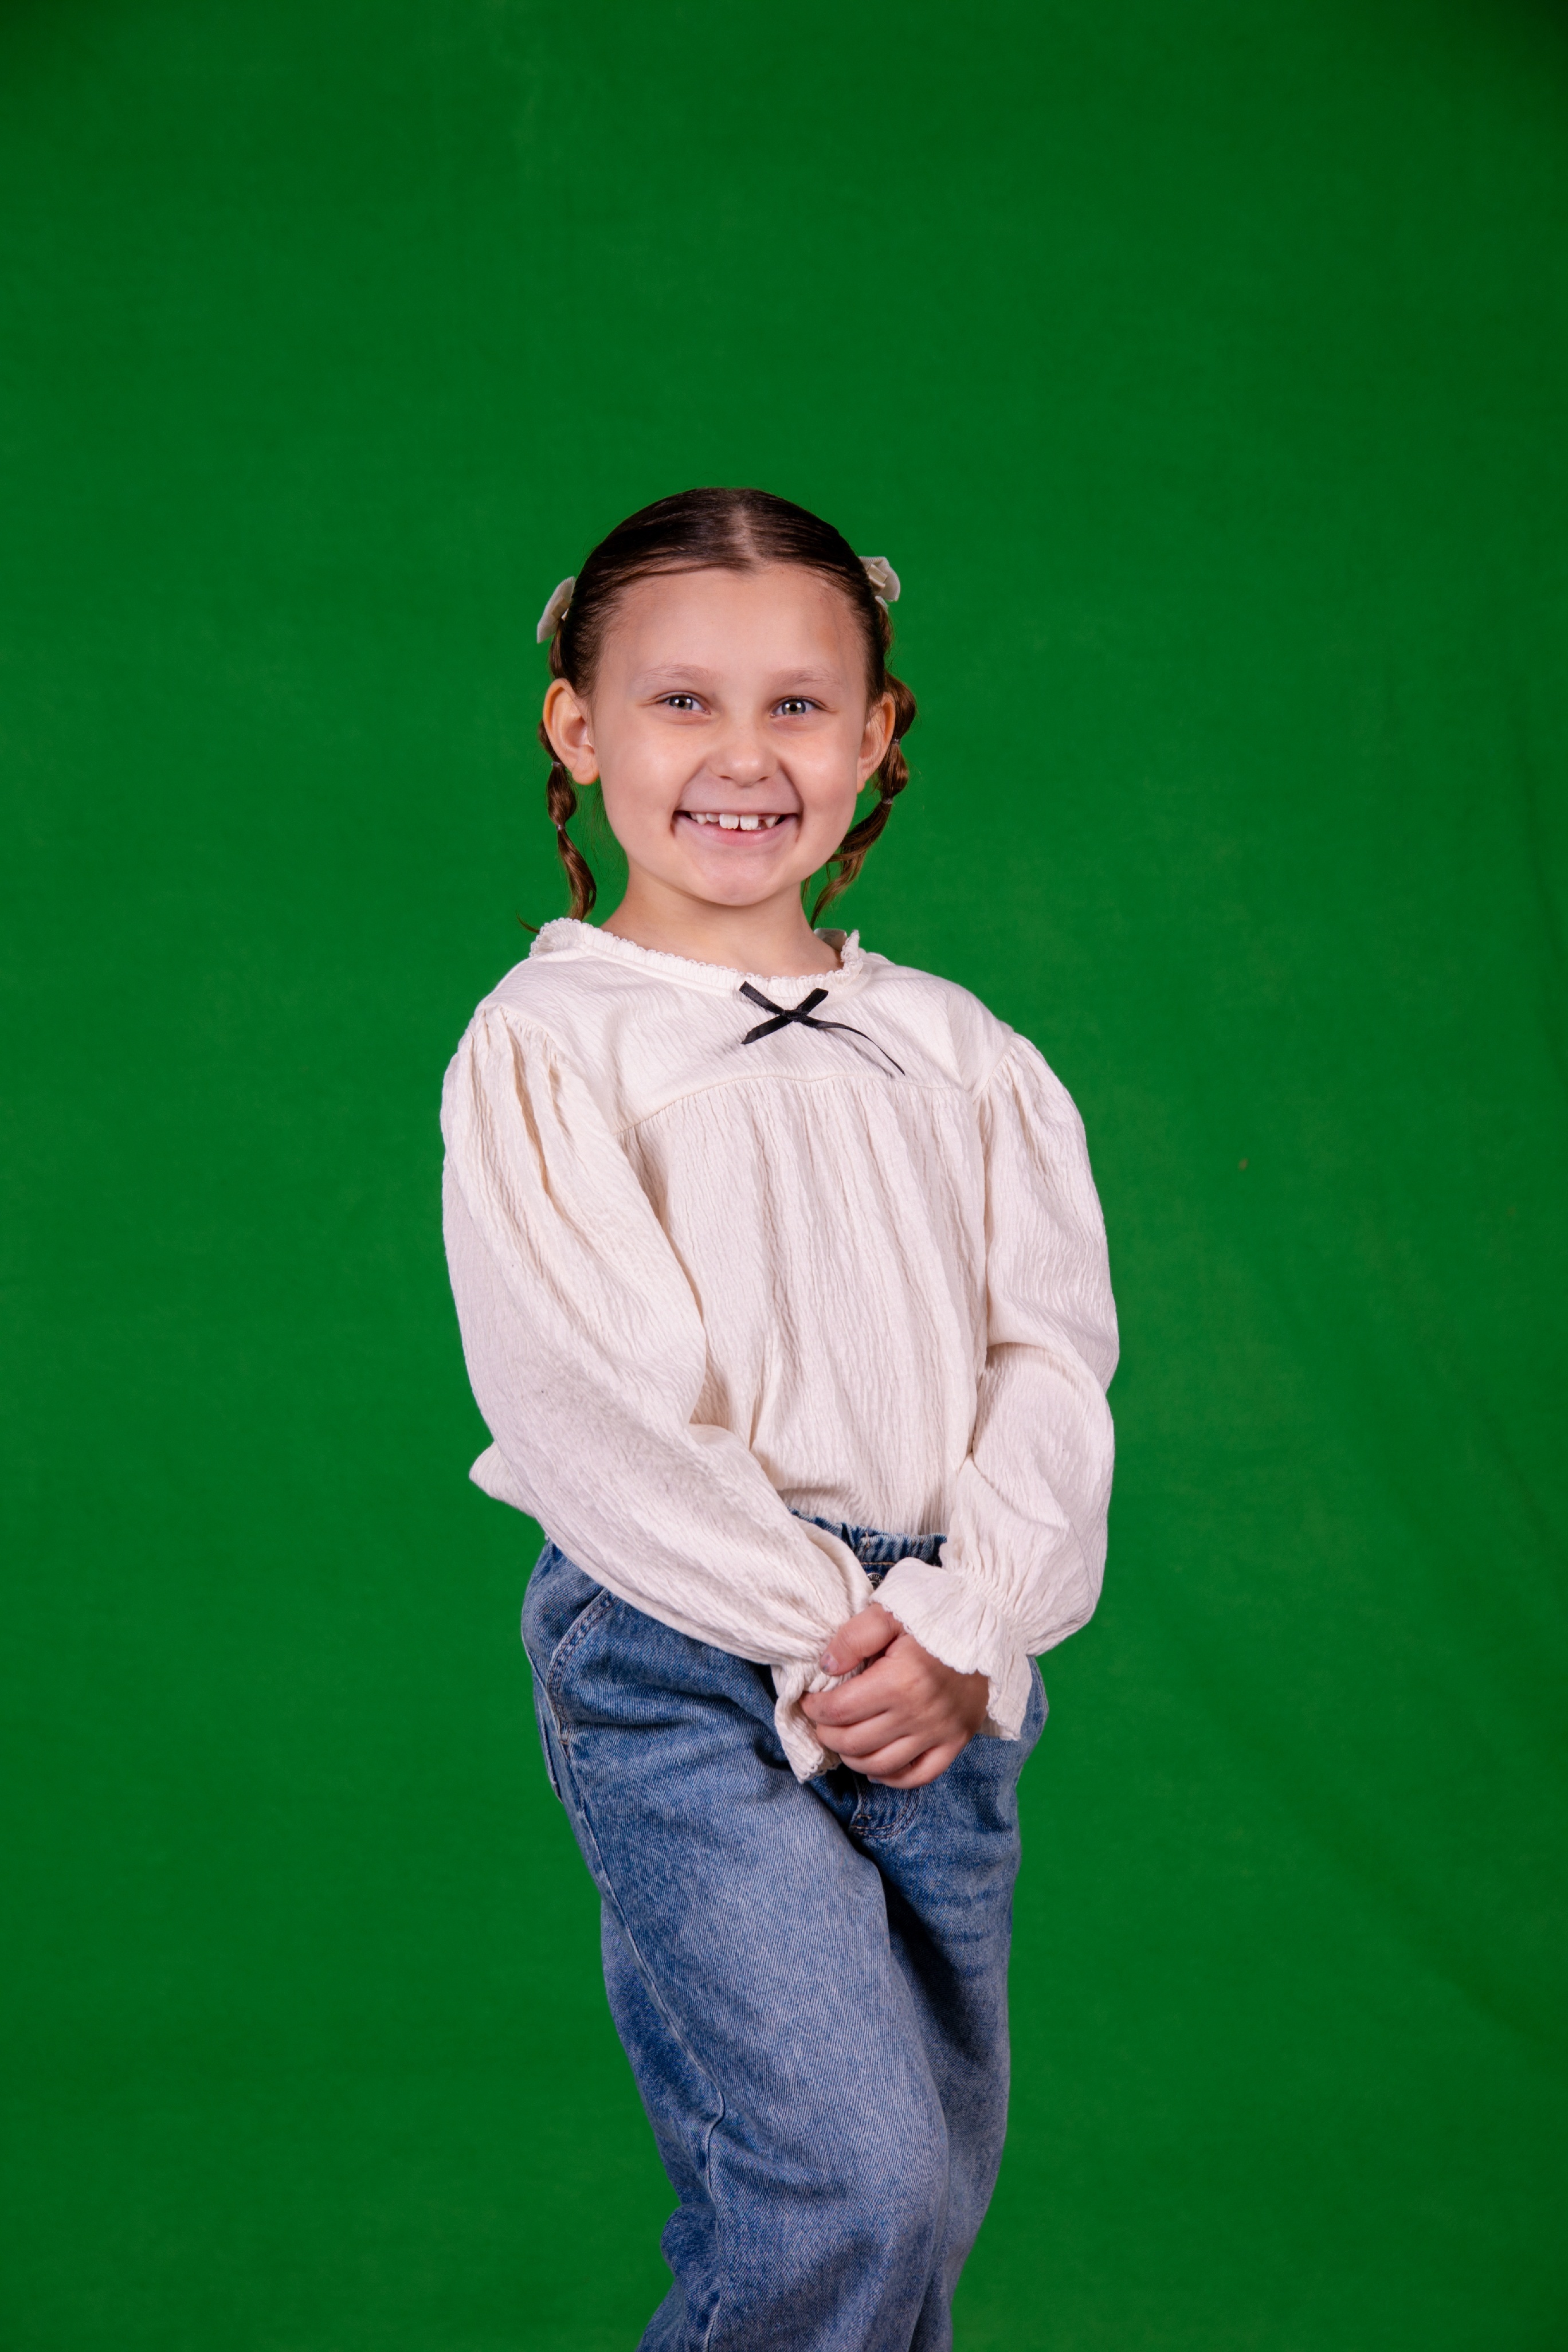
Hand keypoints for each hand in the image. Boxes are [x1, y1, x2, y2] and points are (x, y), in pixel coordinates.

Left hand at [800, 1602, 988, 1787]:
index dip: (815, 1709)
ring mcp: (939, 1732)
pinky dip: (891, 1777)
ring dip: (852, 1758)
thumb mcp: (889, 1612)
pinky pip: (918, 1775)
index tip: (809, 1700)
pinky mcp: (956, 1741)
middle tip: (820, 1721)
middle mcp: (918, 1714)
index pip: (840, 1710)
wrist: (989, 1621)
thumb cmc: (936, 1613)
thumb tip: (826, 1667)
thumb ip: (853, 1638)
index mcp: (899, 1681)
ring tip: (842, 1741)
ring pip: (881, 1764)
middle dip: (827, 1734)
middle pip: (854, 1742)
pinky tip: (875, 1767)